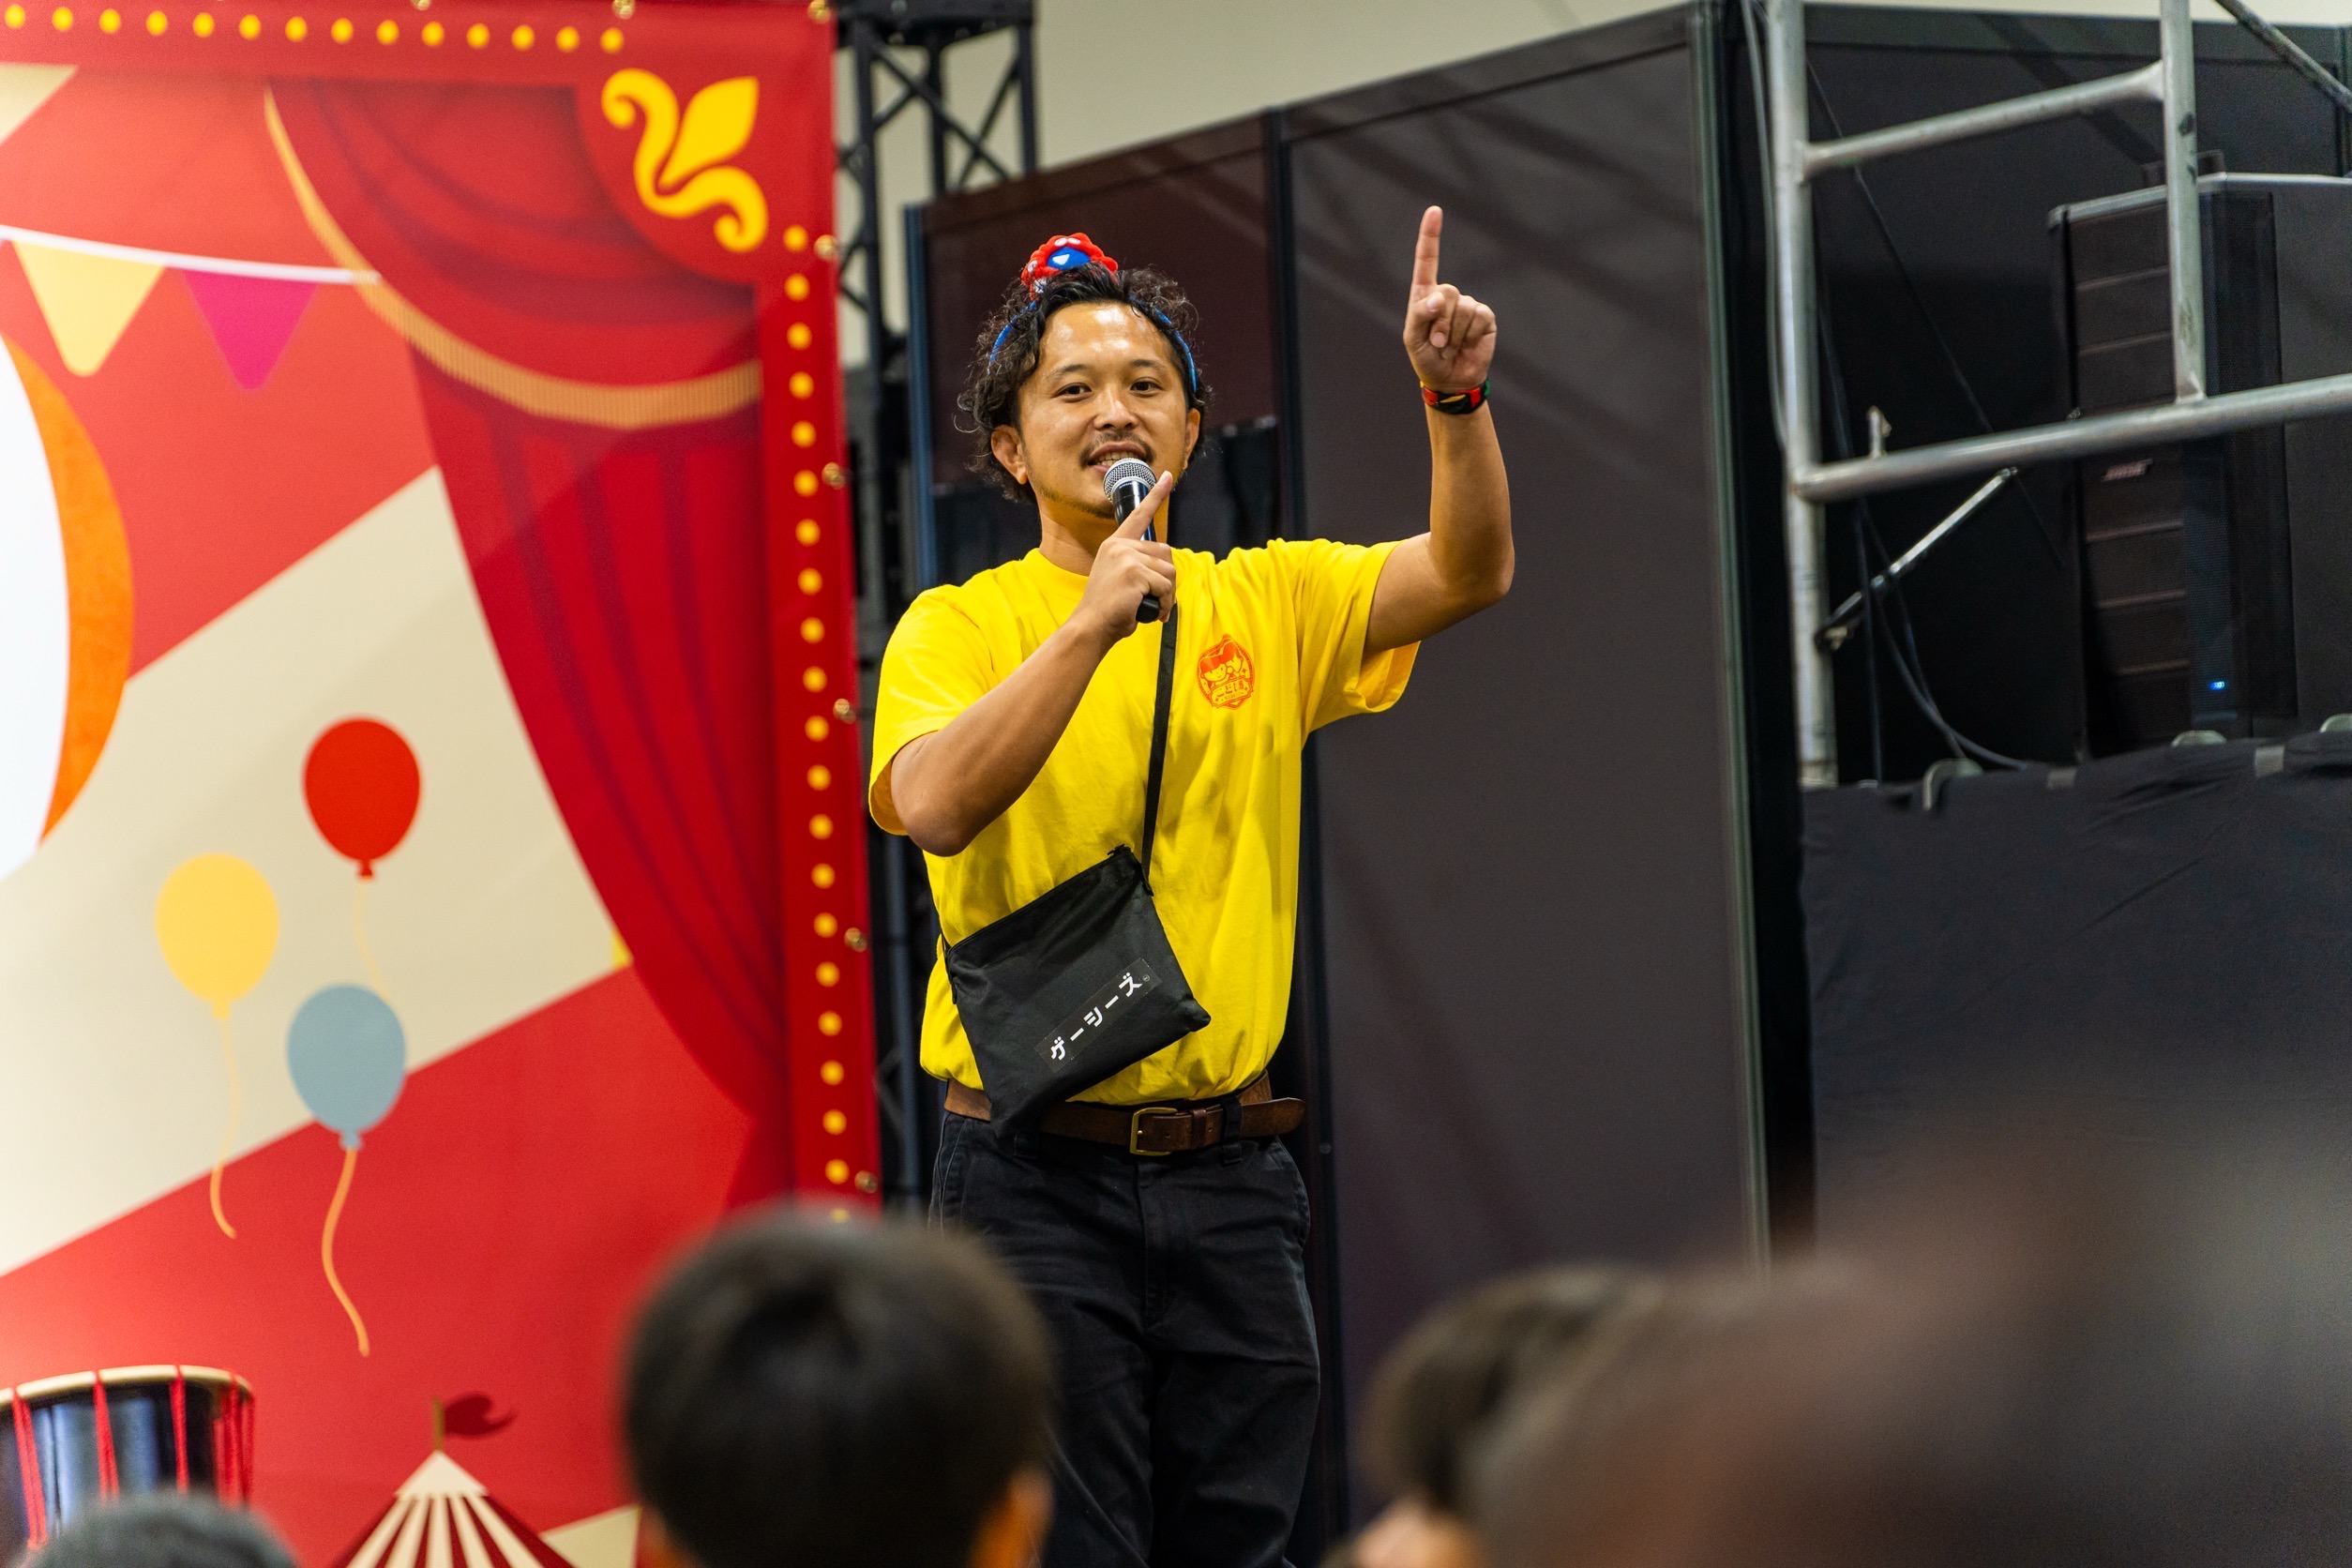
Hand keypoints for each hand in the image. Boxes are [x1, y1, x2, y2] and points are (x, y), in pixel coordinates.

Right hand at [1073, 470, 1175, 647]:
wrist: (1091, 626)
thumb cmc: (1108, 610)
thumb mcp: (1121, 579)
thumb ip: (1138, 565)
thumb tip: (1166, 569)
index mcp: (1115, 545)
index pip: (1139, 515)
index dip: (1156, 496)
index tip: (1166, 476)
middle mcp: (1120, 546)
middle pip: (1165, 553)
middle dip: (1166, 580)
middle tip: (1155, 599)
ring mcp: (1127, 557)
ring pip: (1169, 571)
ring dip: (1167, 595)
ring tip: (1151, 607)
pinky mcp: (1135, 573)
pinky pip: (1165, 587)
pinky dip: (1164, 603)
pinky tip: (1151, 612)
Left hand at [1402, 206, 1496, 393]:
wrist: (1450, 378)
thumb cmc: (1427, 357)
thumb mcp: (1413, 337)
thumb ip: (1420, 314)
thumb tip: (1439, 298)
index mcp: (1425, 294)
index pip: (1427, 260)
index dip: (1431, 235)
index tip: (1434, 210)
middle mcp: (1448, 295)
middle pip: (1447, 291)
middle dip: (1440, 321)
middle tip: (1438, 342)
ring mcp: (1468, 305)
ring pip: (1463, 307)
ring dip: (1454, 332)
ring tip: (1450, 346)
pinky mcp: (1485, 317)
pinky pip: (1479, 317)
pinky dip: (1470, 335)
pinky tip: (1467, 344)